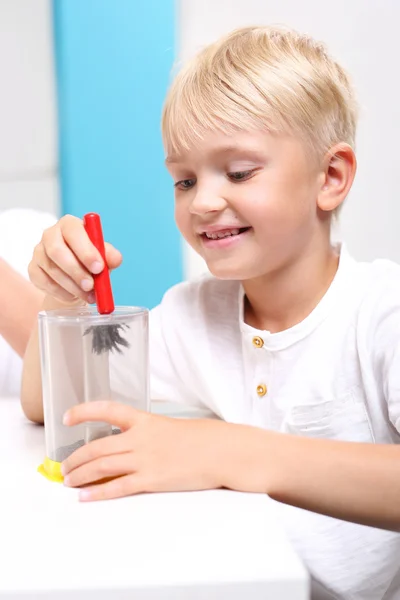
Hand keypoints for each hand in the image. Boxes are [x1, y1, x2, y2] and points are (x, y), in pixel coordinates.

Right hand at [28, 214, 121, 303]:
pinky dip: (61, 292)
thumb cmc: (90, 261)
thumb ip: (110, 256)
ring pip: (52, 269)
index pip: (74, 232)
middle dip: (76, 271)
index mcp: (70, 225)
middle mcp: (50, 234)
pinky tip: (73, 296)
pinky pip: (44, 282)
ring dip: (72, 286)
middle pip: (57, 251)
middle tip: (91, 286)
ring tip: (89, 295)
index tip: (99, 267)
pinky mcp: (33, 269)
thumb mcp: (104, 257)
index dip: (85, 250)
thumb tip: (115, 259)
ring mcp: (39, 251)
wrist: (75, 278)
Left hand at [61, 401, 234, 501]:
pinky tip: (85, 496)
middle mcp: (141, 438)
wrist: (221, 451)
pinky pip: (118, 486)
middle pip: (98, 446)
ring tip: (69, 482)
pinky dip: (98, 492)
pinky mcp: (152, 479)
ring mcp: (146, 459)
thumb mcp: (169, 428)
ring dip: (81, 474)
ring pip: (102, 465)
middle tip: (64, 467)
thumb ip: (146, 435)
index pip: (107, 410)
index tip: (67, 418)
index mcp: (145, 420)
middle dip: (76, 458)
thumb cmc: (200, 439)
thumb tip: (125, 448)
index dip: (84, 412)